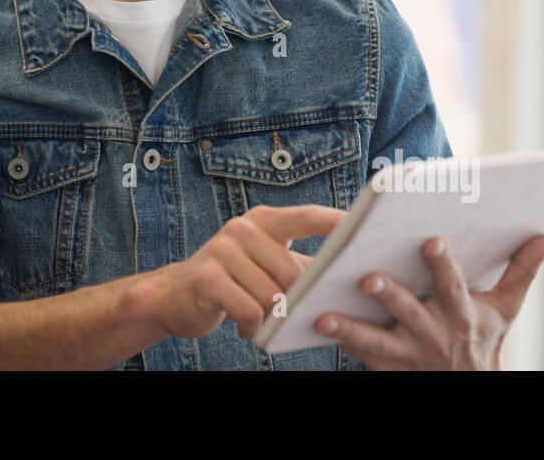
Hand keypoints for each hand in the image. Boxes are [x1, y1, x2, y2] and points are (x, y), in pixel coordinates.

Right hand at [135, 204, 343, 339]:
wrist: (177, 295)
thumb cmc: (233, 281)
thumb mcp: (266, 265)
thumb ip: (300, 265)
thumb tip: (347, 275)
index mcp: (264, 220)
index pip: (307, 216)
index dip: (335, 222)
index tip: (366, 227)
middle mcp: (243, 228)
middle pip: (293, 271)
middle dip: (299, 300)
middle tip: (296, 314)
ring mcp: (223, 250)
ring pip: (272, 295)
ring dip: (272, 317)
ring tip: (263, 321)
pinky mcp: (208, 277)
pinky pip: (249, 310)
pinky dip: (252, 326)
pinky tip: (246, 327)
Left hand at [314, 232, 543, 369]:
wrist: (470, 388)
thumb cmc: (484, 340)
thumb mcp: (505, 309)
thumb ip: (523, 269)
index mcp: (461, 314)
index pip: (453, 287)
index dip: (443, 265)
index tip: (432, 241)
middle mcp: (434, 335)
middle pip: (410, 313)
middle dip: (390, 295)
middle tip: (367, 278)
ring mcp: (407, 356)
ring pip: (376, 341)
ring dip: (350, 330)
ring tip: (325, 316)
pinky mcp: (386, 370)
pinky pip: (359, 357)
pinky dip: (339, 343)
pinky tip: (313, 326)